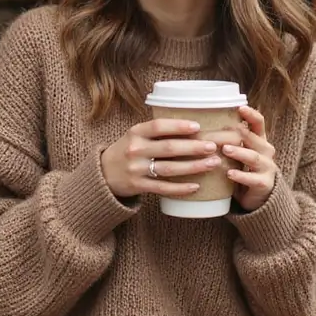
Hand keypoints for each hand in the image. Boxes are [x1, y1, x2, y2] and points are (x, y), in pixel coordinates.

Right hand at [101, 119, 222, 198]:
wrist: (103, 174)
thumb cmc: (127, 150)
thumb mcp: (136, 135)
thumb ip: (157, 131)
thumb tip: (193, 127)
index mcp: (135, 132)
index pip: (158, 126)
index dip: (178, 126)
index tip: (198, 127)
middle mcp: (135, 149)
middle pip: (169, 148)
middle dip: (193, 148)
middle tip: (212, 147)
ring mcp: (136, 169)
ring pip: (169, 169)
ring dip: (193, 167)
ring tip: (212, 163)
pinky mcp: (138, 186)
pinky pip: (163, 188)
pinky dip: (180, 188)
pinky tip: (196, 187)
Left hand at [223, 106, 276, 211]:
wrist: (256, 198)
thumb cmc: (243, 170)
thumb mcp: (238, 152)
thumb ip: (228, 140)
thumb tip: (201, 124)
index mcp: (259, 141)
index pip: (259, 123)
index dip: (251, 115)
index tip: (240, 107)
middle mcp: (266, 152)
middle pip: (255, 139)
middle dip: (241, 133)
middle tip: (224, 129)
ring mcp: (267, 168)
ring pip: (254, 157)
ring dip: (239, 152)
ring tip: (225, 149)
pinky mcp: (264, 184)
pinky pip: (253, 179)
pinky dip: (241, 176)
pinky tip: (229, 174)